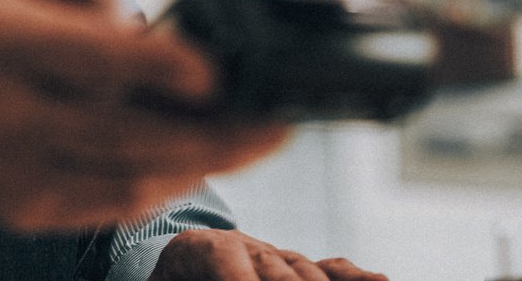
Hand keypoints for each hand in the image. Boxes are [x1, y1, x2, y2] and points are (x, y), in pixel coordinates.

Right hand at [0, 0, 288, 232]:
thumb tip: (140, 25)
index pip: (89, 57)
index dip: (157, 68)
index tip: (213, 72)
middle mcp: (1, 112)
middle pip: (122, 133)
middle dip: (211, 134)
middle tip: (274, 124)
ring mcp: (12, 171)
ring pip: (123, 178)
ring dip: (199, 163)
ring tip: (251, 141)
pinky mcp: (24, 210)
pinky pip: (108, 207)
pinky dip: (160, 186)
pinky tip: (195, 160)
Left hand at [152, 229, 388, 279]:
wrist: (176, 260)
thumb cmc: (169, 279)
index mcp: (201, 248)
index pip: (223, 260)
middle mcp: (243, 245)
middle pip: (273, 267)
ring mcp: (273, 254)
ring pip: (304, 270)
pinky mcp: (295, 267)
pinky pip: (327, 270)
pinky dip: (352, 277)